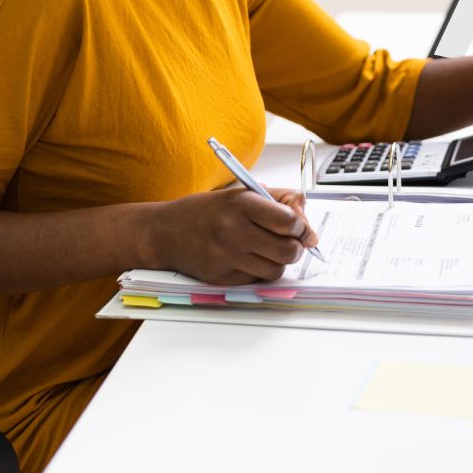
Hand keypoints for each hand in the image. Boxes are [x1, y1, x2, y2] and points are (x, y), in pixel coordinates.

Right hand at [151, 185, 318, 285]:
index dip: (301, 226)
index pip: (289, 221)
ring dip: (280, 261)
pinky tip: (250, 258)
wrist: (165, 231)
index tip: (300, 227)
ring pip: (276, 269)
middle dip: (297, 247)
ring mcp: (225, 256)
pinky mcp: (220, 277)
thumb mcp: (242, 192)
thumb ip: (279, 200)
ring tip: (271, 250)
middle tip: (293, 243)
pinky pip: (256, 280)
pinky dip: (260, 271)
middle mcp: (233, 230)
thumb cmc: (208, 210)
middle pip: (287, 250)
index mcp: (241, 203)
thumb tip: (307, 223)